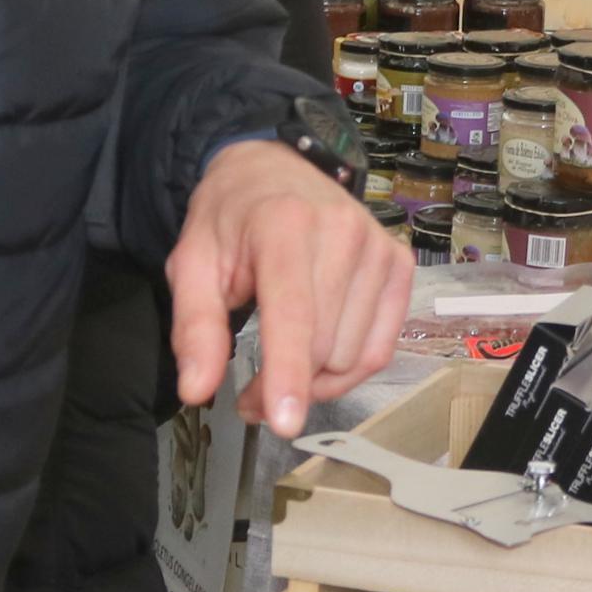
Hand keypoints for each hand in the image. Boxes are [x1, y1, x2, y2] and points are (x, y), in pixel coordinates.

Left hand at [167, 138, 411, 438]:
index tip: (285, 423)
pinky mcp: (399, 264)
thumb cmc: (230, 219)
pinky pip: (379, 348)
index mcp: (284, 226)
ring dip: (315, 380)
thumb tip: (196, 390)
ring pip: (352, 356)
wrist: (272, 168)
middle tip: (248, 394)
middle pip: (323, 346)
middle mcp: (344, 232)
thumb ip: (194, 328)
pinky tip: (317, 357)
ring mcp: (379, 247)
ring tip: (281, 366)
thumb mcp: (191, 264)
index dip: (288, 374)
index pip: (293, 314)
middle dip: (285, 385)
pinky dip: (347, 369)